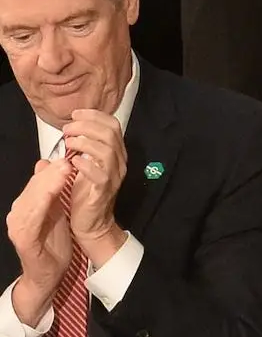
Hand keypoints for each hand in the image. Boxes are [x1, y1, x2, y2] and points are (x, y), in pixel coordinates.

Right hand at [6, 156, 73, 324]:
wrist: (48, 274)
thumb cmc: (52, 244)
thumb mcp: (56, 213)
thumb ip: (52, 192)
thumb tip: (49, 164)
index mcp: (26, 207)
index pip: (38, 184)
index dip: (52, 171)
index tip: (68, 158)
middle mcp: (18, 214)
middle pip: (33, 189)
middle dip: (50, 174)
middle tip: (66, 161)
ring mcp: (17, 226)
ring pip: (30, 200)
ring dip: (45, 185)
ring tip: (62, 172)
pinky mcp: (22, 239)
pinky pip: (30, 219)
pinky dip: (40, 205)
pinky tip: (51, 195)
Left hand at [62, 109, 127, 265]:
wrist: (92, 222)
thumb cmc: (85, 192)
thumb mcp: (86, 163)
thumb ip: (83, 146)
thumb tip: (71, 127)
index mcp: (115, 153)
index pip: (113, 125)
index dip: (94, 115)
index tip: (75, 114)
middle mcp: (119, 162)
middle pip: (110, 133)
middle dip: (86, 126)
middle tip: (67, 130)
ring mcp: (114, 176)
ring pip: (106, 150)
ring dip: (83, 142)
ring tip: (67, 144)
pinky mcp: (104, 190)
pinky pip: (99, 173)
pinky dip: (85, 164)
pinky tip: (72, 162)